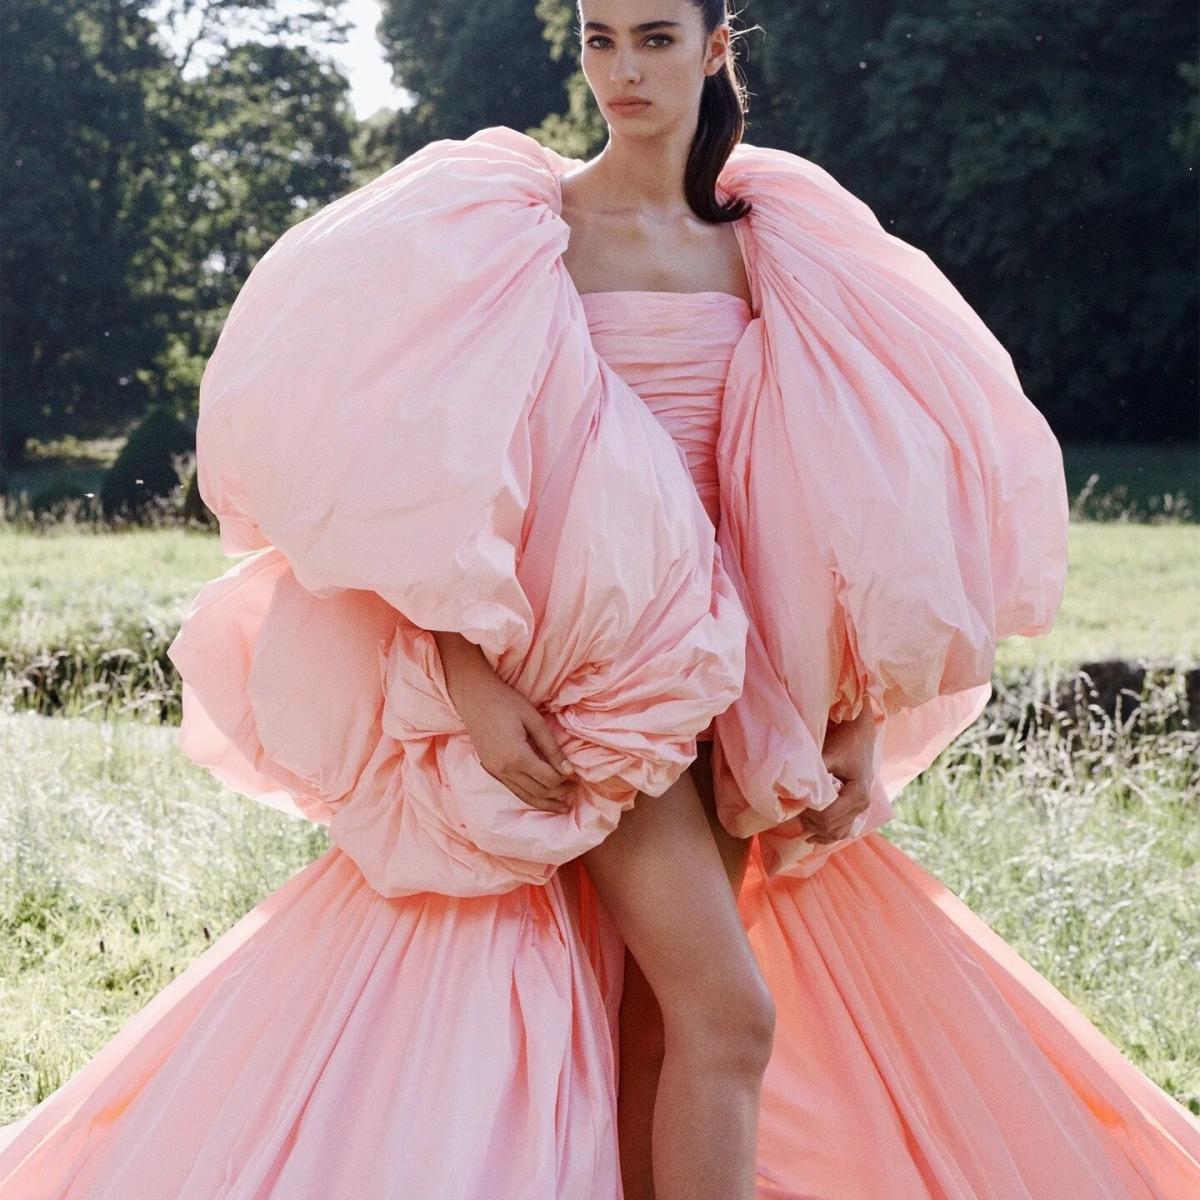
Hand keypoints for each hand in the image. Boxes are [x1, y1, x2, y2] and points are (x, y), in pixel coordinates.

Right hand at [433, 630, 575, 813]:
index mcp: (517, 757)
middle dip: (558, 794)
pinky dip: (529, 797)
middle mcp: (504, 770)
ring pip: (524, 796)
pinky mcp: (490, 770)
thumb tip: (569, 771)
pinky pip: (513, 790)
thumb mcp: (534, 721)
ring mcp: (495, 772)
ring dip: (545, 802)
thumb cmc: (506, 703)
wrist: (473, 697)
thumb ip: (551, 748)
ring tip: (562, 806)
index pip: (548, 779)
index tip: (577, 777)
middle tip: (574, 792)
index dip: (565, 781)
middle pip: (538, 791)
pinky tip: (540, 798)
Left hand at [800, 705, 880, 845]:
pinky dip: (828, 833)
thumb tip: (793, 788)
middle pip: (831, 827)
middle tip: (794, 809)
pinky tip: (812, 833)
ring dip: (817, 830)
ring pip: (837, 833)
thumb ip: (815, 773)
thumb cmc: (845, 741)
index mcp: (857, 794)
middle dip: (810, 822)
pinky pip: (843, 830)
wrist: (861, 734)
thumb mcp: (829, 754)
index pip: (827, 817)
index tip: (796, 801)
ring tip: (801, 819)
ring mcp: (861, 809)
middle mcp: (862, 805)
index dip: (808, 814)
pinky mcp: (857, 808)